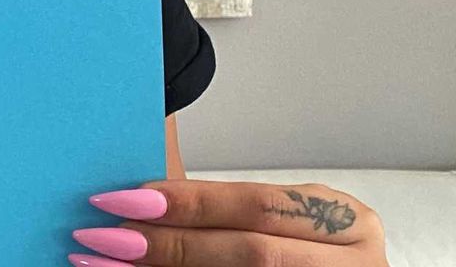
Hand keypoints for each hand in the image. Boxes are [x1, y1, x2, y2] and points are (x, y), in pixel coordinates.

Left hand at [70, 179, 387, 265]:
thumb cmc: (303, 252)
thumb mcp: (289, 222)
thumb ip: (231, 211)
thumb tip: (142, 195)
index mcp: (350, 225)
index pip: (258, 206)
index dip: (190, 202)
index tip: (123, 197)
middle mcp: (353, 266)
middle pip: (250, 254)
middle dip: (171, 243)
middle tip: (102, 235)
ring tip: (104, 264)